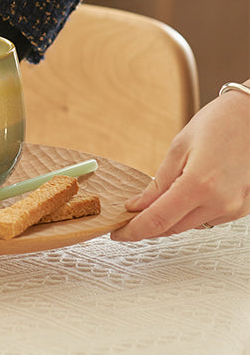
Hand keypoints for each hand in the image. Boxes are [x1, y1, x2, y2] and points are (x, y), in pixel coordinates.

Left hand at [112, 83, 249, 240]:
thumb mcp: (179, 147)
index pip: (157, 220)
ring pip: (190, 226)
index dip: (133, 230)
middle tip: (129, 216)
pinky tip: (187, 194)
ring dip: (170, 218)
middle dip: (148, 225)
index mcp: (199, 185)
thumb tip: (137, 206)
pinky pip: (208, 219)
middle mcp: (219, 202)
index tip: (118, 232)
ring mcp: (233, 208)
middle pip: (172, 228)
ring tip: (159, 198)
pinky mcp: (242, 209)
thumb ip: (158, 182)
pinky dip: (191, 212)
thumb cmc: (220, 122)